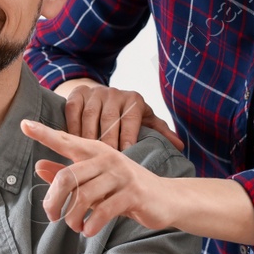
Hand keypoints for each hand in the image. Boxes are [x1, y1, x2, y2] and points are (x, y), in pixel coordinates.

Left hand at [23, 119, 173, 236]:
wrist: (165, 199)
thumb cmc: (125, 189)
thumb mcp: (96, 181)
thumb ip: (69, 174)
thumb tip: (38, 166)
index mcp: (96, 152)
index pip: (66, 141)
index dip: (44, 134)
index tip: (24, 124)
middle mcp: (108, 158)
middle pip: (67, 176)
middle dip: (54, 201)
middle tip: (52, 216)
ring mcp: (121, 175)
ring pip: (83, 195)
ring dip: (72, 217)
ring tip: (75, 226)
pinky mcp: (133, 193)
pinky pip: (102, 210)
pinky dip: (91, 224)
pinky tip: (89, 230)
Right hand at [59, 80, 183, 151]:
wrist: (102, 97)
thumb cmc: (127, 116)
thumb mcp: (144, 121)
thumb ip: (160, 132)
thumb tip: (180, 145)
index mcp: (134, 100)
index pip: (131, 118)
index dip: (127, 135)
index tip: (125, 153)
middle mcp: (115, 93)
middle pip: (109, 118)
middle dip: (107, 140)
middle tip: (105, 161)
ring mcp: (95, 92)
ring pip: (90, 115)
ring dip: (88, 136)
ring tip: (88, 157)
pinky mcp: (78, 93)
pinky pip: (73, 110)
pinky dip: (72, 127)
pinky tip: (74, 143)